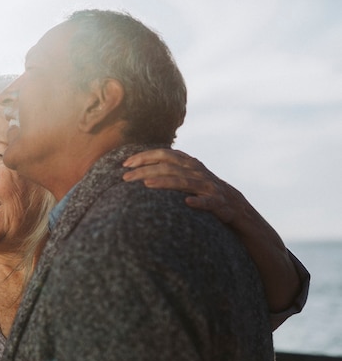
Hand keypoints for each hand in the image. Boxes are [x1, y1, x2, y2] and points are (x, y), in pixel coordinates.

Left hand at [123, 148, 242, 225]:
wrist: (235, 206)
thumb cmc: (204, 191)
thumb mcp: (187, 176)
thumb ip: (169, 169)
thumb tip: (140, 168)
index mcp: (189, 164)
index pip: (164, 154)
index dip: (145, 156)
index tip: (126, 163)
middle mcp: (197, 172)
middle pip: (168, 167)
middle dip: (145, 170)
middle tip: (125, 177)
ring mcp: (208, 187)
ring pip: (183, 182)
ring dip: (165, 183)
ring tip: (146, 185)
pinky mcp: (218, 203)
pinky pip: (208, 202)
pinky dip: (198, 202)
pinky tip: (187, 203)